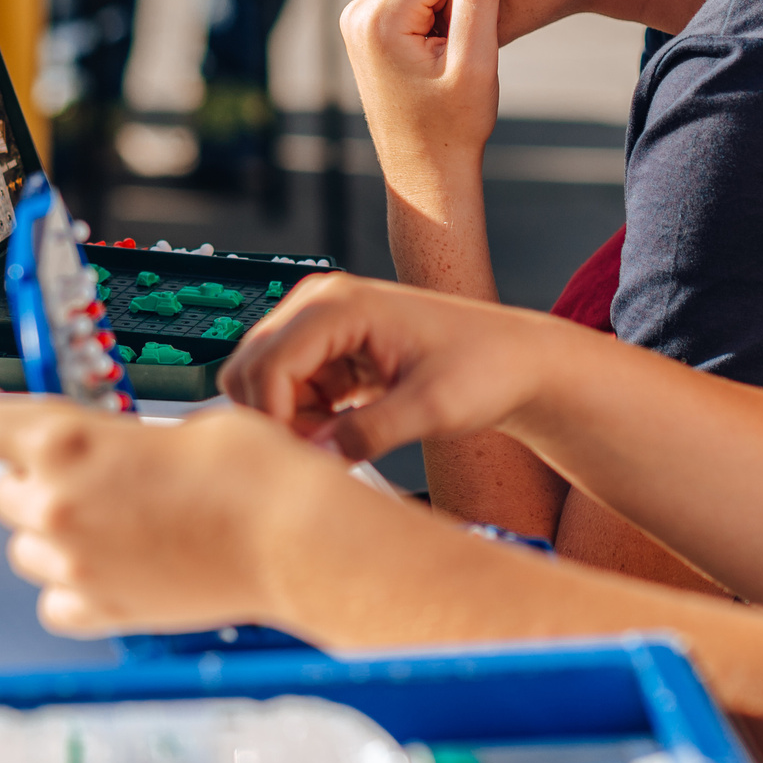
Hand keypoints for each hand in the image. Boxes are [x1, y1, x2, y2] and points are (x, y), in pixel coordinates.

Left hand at [0, 394, 349, 636]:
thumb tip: (107, 450)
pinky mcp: (105, 611)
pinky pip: (56, 601)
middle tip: (87, 471)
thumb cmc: (253, 475)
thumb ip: (119, 437)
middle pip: (4, 491)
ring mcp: (78, 566)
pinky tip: (110, 564)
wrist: (293, 538)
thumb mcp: (180, 422)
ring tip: (106, 519)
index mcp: (68, 443)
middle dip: (36, 476)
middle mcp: (59, 506)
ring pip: (24, 548)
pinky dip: (73, 585)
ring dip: (52, 530)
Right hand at [219, 273, 581, 462]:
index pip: (266, 364)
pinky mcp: (328, 347)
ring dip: (290, 419)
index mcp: (340, 304)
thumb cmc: (485, 368)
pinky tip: (345, 428)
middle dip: (275, 418)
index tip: (305, 459)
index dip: (274, 420)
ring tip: (343, 438)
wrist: (514, 360)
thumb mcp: (432, 408)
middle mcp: (320, 302)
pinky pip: (287, 388)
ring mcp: (321, 322)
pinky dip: (304, 416)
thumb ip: (370, 434)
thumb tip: (317, 457)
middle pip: (248, 368)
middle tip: (323, 450)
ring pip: (262, 381)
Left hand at [341, 0, 501, 174]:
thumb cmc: (454, 126)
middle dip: (458, 1)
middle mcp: (358, 11)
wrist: (425, 172)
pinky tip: (437, 59)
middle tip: (460, 53)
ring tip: (448, 60)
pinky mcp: (366, 27)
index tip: (472, 36)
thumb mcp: (476, 63)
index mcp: (379, 17)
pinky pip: (415, 0)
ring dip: (448, 13)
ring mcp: (357, 19)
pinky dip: (435, 21)